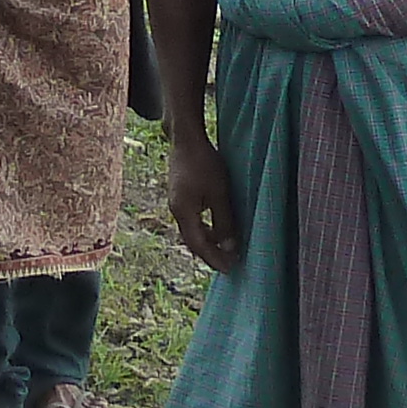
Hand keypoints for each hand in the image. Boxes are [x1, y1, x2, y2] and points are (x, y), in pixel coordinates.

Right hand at [166, 131, 244, 273]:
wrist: (185, 139)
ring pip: (192, 230)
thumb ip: (224, 221)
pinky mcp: (179, 195)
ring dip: (208, 241)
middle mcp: (176, 211)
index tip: (229, 269)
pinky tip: (216, 226)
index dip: (214, 259)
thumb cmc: (203, 163)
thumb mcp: (219, 193)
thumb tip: (230, 247)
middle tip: (228, 263)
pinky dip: (204, 228)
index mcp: (184, 213)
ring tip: (225, 248)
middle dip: (210, 254)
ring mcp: (176, 202)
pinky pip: (191, 219)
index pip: (198, 245)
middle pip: (192, 241)